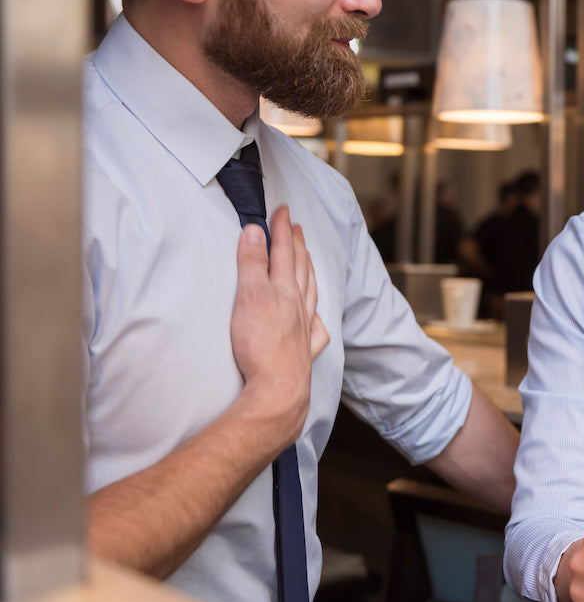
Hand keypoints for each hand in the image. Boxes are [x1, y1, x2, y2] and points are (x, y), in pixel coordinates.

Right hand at [229, 206, 327, 449]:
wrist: (278, 391)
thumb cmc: (260, 346)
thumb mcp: (249, 297)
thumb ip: (252, 264)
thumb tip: (256, 231)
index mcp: (284, 291)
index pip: (283, 252)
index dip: (282, 230)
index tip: (283, 210)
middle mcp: (299, 308)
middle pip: (300, 270)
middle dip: (297, 246)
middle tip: (297, 227)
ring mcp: (304, 330)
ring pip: (310, 294)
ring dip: (308, 273)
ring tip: (308, 260)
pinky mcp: (302, 353)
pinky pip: (315, 330)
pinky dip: (316, 318)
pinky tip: (317, 319)